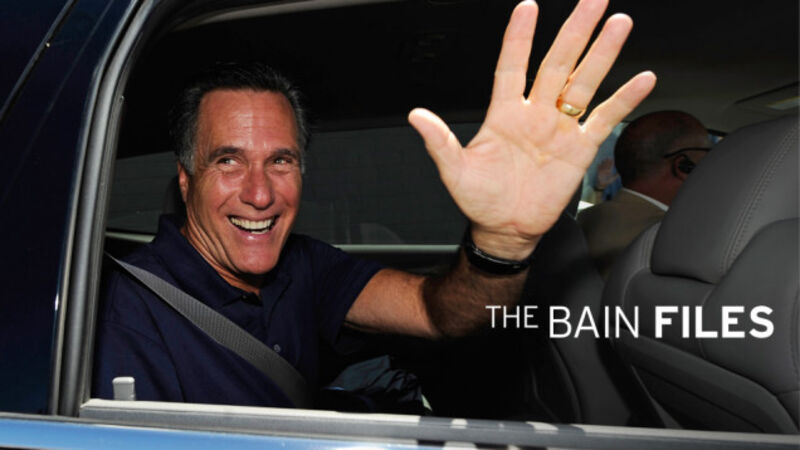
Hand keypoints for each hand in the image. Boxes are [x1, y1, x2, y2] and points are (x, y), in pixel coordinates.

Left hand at [408, 0, 655, 258]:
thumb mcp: (455, 170)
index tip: (527, 6)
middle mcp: (535, 114)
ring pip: (584, 82)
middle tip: (592, 0)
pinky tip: (642, 79)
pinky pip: (604, 118)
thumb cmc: (480, 199)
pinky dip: (624, 100)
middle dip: (575, 30)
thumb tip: (416, 116)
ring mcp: (560, 128)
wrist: (506, 229)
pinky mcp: (580, 148)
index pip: (512, 65)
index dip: (519, 37)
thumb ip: (440, 142)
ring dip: (602, 54)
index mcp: (504, 114)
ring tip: (618, 24)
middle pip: (558, 63)